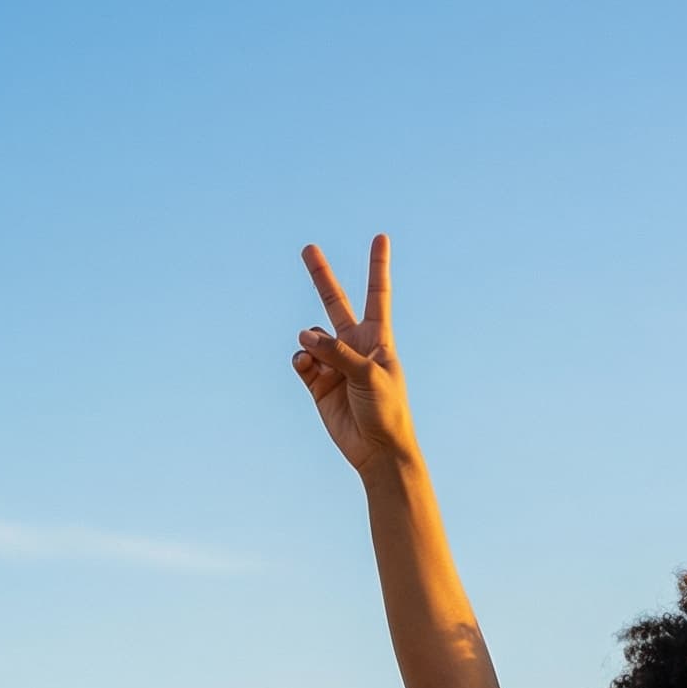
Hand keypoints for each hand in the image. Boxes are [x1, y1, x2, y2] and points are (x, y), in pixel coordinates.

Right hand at [292, 234, 418, 475]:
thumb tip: (303, 334)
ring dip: (311, 343)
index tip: (381, 237)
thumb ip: (337, 350)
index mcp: (378, 339)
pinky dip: (301, 360)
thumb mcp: (368, 374)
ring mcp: (334, 363)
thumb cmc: (385, 410)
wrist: (377, 450)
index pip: (378, 295)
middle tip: (308, 248)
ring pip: (312, 337)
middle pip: (335, 303)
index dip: (378, 266)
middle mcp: (354, 346)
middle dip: (322, 277)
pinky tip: (306, 365)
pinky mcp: (318, 383)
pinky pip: (302, 360)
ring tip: (316, 358)